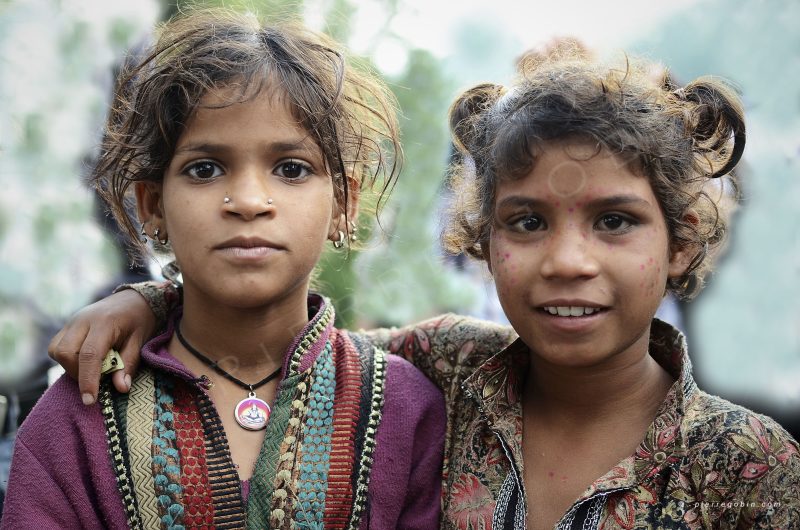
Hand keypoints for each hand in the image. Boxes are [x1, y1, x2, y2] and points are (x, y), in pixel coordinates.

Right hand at [48, 289, 154, 404]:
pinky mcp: (68, 325)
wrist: (134, 298)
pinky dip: (67, 359)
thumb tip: (120, 388)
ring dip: (70, 366)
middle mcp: (83, 320)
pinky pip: (57, 346)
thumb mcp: (140, 341)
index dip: (88, 380)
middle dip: (77, 373)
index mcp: (105, 323)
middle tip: (97, 380)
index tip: (90, 400)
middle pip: (65, 352)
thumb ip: (128, 364)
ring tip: (92, 369)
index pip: (89, 354)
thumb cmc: (140, 320)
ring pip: (57, 350)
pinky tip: (85, 361)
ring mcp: (73, 321)